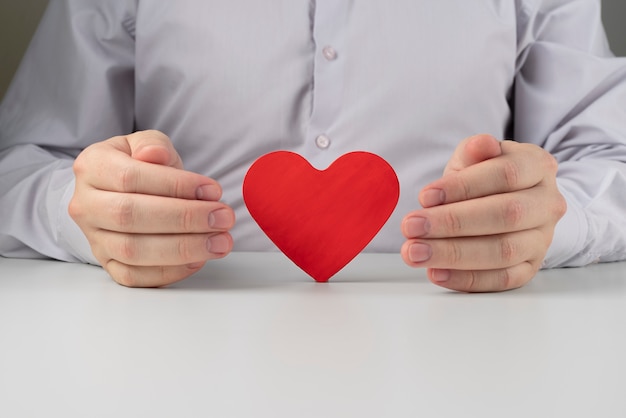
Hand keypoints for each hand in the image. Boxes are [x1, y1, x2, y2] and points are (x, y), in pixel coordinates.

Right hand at [69, 130, 234, 286]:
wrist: (117, 193)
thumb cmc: (138, 166)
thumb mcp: (146, 144)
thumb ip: (154, 146)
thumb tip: (154, 155)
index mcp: (92, 167)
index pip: (131, 178)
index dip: (176, 186)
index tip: (213, 191)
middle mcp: (85, 205)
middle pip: (130, 217)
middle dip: (184, 219)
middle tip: (223, 218)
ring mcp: (94, 239)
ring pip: (132, 251)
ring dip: (183, 248)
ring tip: (220, 241)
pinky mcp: (107, 265)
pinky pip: (134, 277)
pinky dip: (170, 271)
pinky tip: (199, 259)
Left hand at [401, 134, 565, 291]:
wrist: (506, 201)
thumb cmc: (484, 177)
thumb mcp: (474, 157)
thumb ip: (474, 152)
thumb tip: (480, 145)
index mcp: (537, 166)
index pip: (505, 175)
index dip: (463, 187)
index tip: (424, 196)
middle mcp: (548, 203)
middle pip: (506, 215)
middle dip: (453, 222)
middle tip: (411, 227)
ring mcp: (542, 238)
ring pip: (504, 251)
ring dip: (453, 254)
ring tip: (414, 252)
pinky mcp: (531, 267)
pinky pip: (502, 280)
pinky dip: (467, 279)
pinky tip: (435, 273)